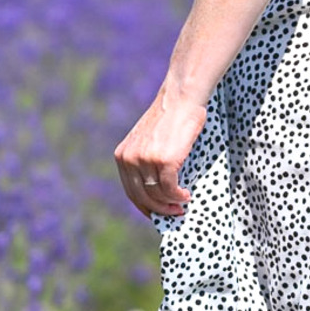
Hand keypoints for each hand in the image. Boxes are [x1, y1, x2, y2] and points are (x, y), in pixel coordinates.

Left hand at [114, 86, 208, 218]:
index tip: (157, 213)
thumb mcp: (147, 140)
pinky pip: (170, 188)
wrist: (180, 97)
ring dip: (171, 204)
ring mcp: (146, 160)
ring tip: (183, 203)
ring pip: (158, 195)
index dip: (144, 206)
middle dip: (159, 210)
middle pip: (142, 197)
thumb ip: (146, 160)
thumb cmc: (170, 117)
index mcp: (122, 155)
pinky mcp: (164, 160)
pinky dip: (179, 196)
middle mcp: (129, 159)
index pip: (131, 191)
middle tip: (174, 213)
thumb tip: (156, 189)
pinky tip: (186, 195)